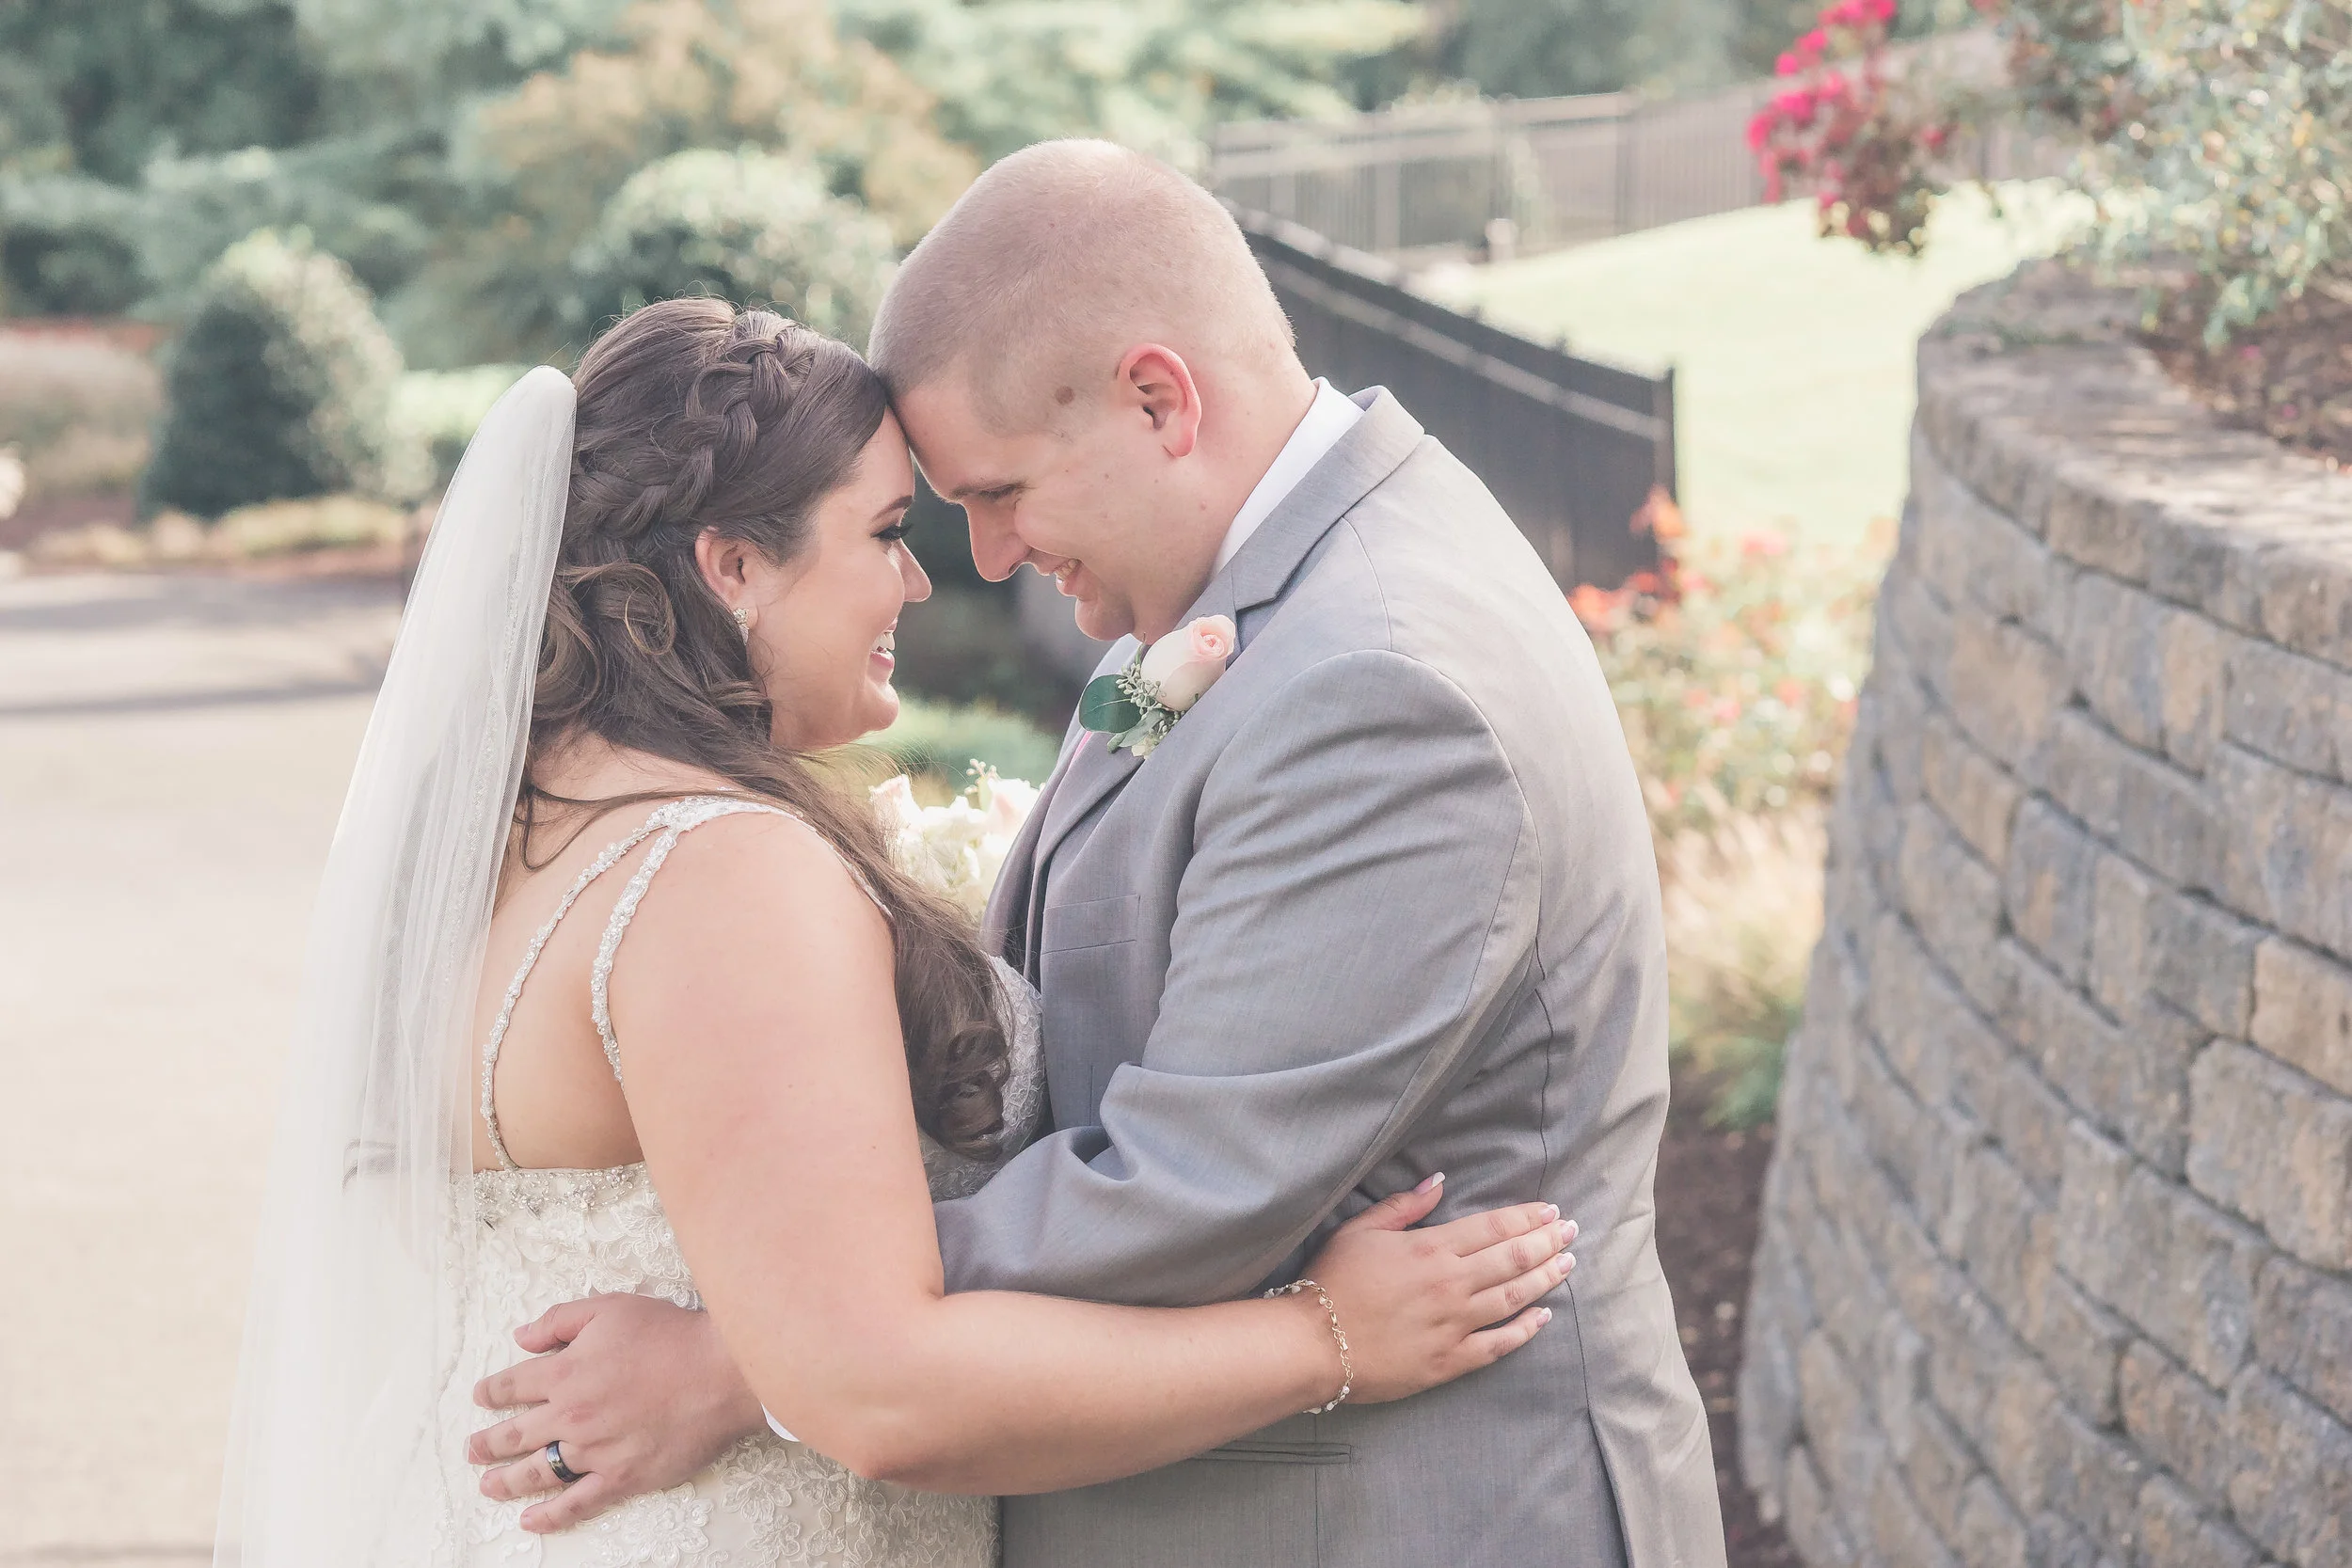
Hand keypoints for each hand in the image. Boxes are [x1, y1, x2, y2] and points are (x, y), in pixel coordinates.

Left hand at [467, 1293, 766, 1531]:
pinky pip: (576, 1503)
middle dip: (487, 1443)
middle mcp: (571, 1416)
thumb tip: (522, 1337)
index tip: (482, 1397)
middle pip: (514, 1435)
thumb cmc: (670, 1335)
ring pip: (536, 1473)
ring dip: (506, 1481)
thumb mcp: (611, 1308)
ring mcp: (594, 1451)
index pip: (511, 1385)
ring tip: (489, 1485)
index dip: (491, 1392)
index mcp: (564, 1373)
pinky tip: (531, 1519)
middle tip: (473, 1449)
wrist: (720, 1372)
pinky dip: (550, 1515)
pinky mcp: (621, 1477)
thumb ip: (560, 1320)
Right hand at [1300, 1175, 1574, 1404]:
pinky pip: (1498, 1345)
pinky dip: (1525, 1330)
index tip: (1550, 1212)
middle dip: (1548, 1243)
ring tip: (1568, 1265)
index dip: (1526, 1218)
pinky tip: (1543, 1317)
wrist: (1313, 1344)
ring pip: (1513, 1298)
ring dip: (1545, 1279)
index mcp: (1431, 1249)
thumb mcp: (1360, 1231)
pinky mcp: (1449, 1361)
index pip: (1493, 1228)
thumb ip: (1403, 1206)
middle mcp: (1451, 1284)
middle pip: (1513, 1259)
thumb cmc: (1331, 1282)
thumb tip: (1439, 1181)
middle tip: (1571, 1232)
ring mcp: (1454, 1325)